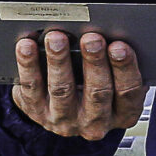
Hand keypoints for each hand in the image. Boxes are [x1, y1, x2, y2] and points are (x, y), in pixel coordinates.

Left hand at [12, 29, 145, 137]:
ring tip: (57, 38)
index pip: (127, 92)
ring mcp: (65, 119)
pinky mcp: (37, 112)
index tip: (119, 46)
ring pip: (62, 89)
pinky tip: (27, 47)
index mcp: (122, 112)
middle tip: (91, 39)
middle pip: (97, 92)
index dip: (125, 69)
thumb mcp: (116, 80)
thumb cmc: (97, 85)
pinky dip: (29, 65)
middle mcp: (95, 122)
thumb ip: (118, 64)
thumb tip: (114, 34)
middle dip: (94, 62)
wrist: (64, 109)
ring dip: (59, 61)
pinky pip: (31, 88)